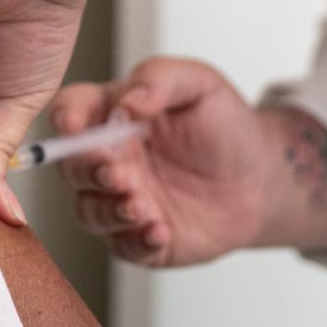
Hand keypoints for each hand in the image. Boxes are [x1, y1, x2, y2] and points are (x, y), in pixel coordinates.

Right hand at [49, 57, 271, 266]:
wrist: (260, 179)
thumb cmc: (225, 126)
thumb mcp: (200, 84)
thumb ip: (161, 79)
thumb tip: (126, 102)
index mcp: (113, 115)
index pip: (72, 110)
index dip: (66, 116)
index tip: (73, 125)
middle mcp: (109, 159)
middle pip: (71, 167)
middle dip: (87, 170)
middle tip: (117, 173)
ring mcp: (121, 200)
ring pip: (88, 211)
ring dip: (109, 211)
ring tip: (142, 206)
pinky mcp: (140, 239)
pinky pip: (123, 247)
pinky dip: (136, 241)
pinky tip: (159, 231)